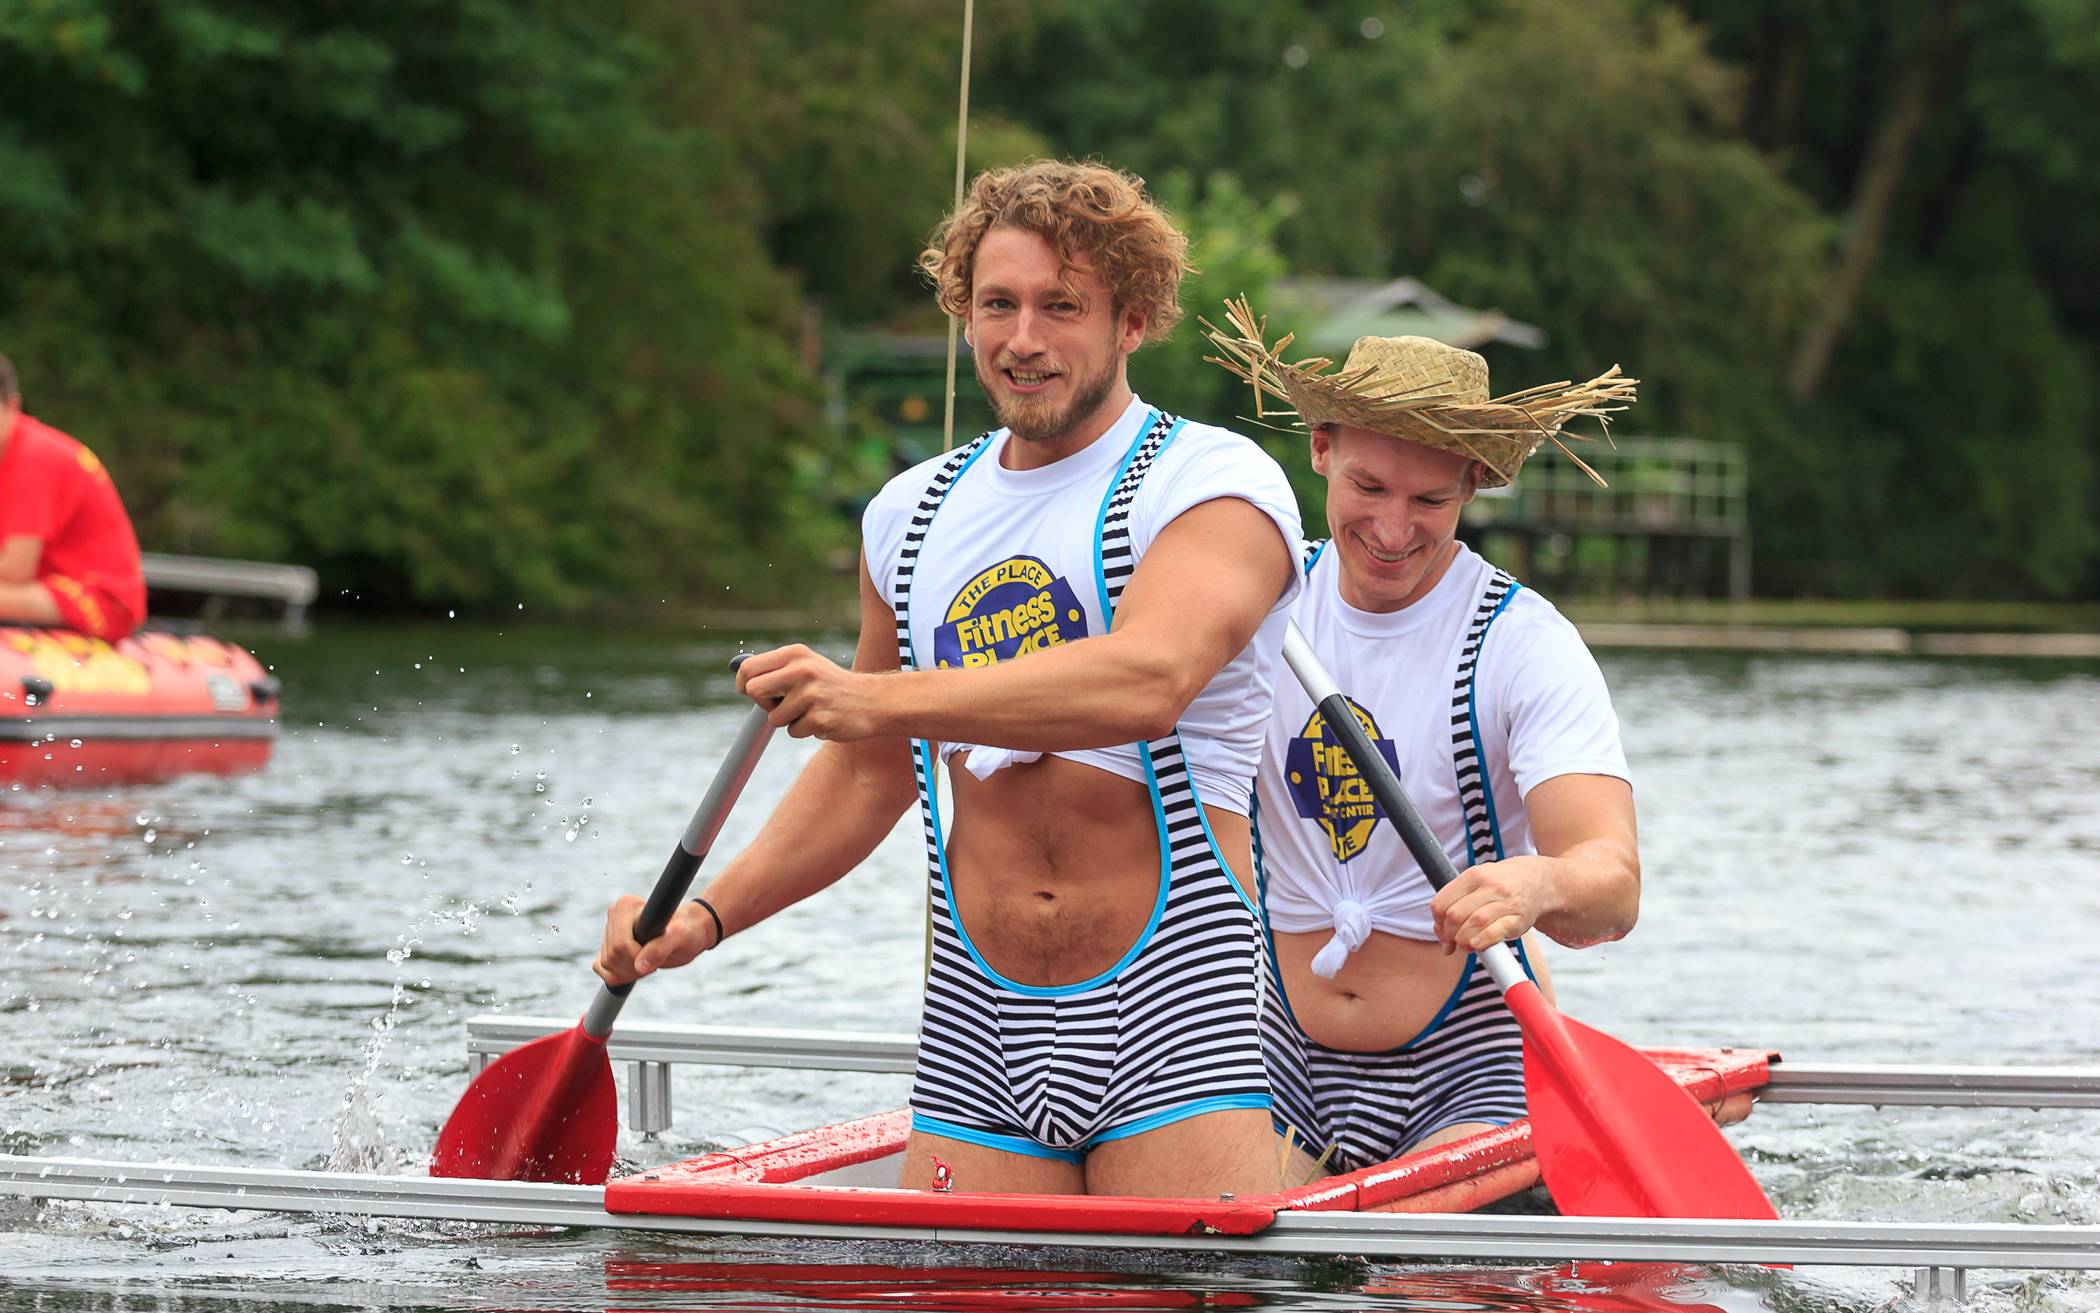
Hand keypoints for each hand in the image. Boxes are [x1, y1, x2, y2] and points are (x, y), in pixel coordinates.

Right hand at [592, 894, 717, 985]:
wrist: (688, 932)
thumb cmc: (687, 930)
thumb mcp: (680, 937)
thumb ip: (661, 948)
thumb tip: (639, 966)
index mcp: (627, 906)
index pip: (620, 945)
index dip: (637, 958)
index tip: (658, 958)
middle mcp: (614, 915)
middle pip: (611, 956)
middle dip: (634, 967)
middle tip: (656, 962)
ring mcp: (609, 931)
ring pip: (605, 964)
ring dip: (628, 972)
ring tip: (650, 962)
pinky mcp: (608, 945)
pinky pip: (600, 968)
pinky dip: (618, 975)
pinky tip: (638, 967)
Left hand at [738, 643, 884, 740]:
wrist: (872, 700)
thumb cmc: (831, 685)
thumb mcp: (807, 665)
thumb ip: (776, 669)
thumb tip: (739, 676)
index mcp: (796, 654)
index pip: (749, 668)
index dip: (742, 683)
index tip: (747, 692)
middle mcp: (802, 670)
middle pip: (753, 691)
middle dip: (763, 703)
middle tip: (781, 703)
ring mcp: (812, 695)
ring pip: (774, 718)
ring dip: (788, 720)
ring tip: (811, 710)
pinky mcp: (820, 718)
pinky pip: (794, 732)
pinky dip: (805, 730)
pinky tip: (823, 719)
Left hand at [1430, 856, 1561, 954]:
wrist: (1539, 881)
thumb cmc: (1501, 884)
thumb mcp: (1477, 882)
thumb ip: (1457, 902)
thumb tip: (1441, 934)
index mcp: (1473, 875)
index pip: (1442, 902)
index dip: (1437, 922)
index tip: (1442, 931)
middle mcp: (1490, 886)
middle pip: (1455, 915)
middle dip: (1448, 934)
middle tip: (1452, 942)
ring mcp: (1505, 902)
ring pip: (1474, 923)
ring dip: (1462, 940)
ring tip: (1463, 945)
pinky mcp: (1518, 919)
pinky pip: (1494, 933)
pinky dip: (1481, 942)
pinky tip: (1476, 946)